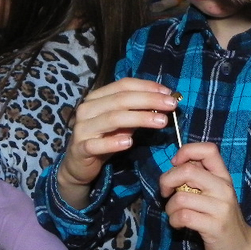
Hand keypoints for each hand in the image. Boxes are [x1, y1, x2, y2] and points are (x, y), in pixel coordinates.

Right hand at [57, 78, 176, 207]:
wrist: (78, 164)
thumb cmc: (103, 139)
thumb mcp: (122, 123)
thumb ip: (137, 111)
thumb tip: (164, 102)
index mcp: (97, 97)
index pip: (123, 85)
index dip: (147, 86)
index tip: (168, 92)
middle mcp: (87, 109)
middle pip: (121, 99)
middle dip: (149, 100)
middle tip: (171, 105)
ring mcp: (82, 128)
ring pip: (112, 119)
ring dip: (139, 118)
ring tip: (161, 121)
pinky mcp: (80, 149)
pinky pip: (96, 144)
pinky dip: (113, 143)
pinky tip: (128, 142)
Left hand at [160, 142, 250, 249]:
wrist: (241, 246)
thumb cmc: (220, 217)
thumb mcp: (215, 192)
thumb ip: (199, 177)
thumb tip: (175, 164)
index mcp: (223, 176)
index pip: (208, 150)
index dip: (186, 151)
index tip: (175, 164)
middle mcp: (224, 188)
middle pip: (187, 171)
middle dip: (167, 180)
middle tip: (166, 192)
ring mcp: (220, 208)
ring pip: (181, 198)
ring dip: (170, 207)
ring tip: (174, 213)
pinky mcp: (214, 226)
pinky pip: (183, 217)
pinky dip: (174, 220)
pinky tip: (179, 224)